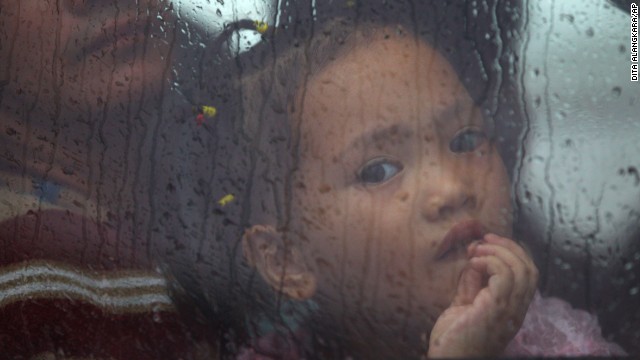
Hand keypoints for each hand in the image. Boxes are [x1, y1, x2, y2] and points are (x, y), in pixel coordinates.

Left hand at [427, 234, 537, 357]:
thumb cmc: (452, 339)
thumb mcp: (464, 304)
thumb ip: (472, 283)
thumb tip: (475, 258)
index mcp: (512, 310)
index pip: (528, 275)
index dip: (513, 253)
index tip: (488, 242)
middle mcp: (516, 311)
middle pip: (530, 269)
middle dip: (510, 246)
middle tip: (485, 238)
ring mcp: (508, 311)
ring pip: (521, 270)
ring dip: (499, 251)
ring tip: (477, 249)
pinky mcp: (495, 309)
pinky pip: (505, 276)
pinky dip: (490, 261)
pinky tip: (475, 261)